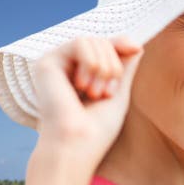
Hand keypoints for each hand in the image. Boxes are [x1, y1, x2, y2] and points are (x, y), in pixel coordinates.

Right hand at [33, 36, 142, 162]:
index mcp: (83, 74)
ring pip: (92, 40)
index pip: (105, 46)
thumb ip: (124, 67)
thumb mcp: (118, 92)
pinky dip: (91, 61)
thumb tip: (136, 44)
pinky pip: (80, 42)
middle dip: (114, 64)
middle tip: (106, 93)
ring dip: (104, 66)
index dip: (121, 44)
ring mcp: (57, 64)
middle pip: (101, 42)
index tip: (136, 48)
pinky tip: (83, 85)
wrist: (77, 145)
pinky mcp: (47, 63)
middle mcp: (68, 67)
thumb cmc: (97, 128)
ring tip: (95, 93)